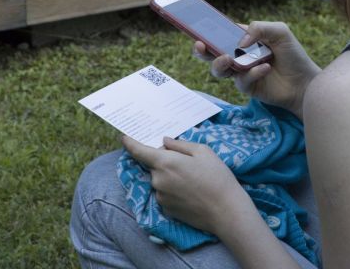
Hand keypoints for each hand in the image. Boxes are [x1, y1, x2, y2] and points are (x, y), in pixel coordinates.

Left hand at [121, 134, 253, 235]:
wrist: (226, 211)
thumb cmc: (217, 177)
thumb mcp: (203, 152)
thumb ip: (180, 145)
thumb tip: (165, 142)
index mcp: (165, 163)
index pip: (139, 151)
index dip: (130, 143)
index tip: (124, 138)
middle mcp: (157, 180)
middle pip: (154, 166)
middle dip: (165, 162)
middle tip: (186, 163)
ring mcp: (160, 197)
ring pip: (160, 180)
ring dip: (170, 177)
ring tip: (193, 180)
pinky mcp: (166, 210)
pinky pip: (165, 194)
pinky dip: (173, 190)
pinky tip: (191, 192)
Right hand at [193, 21, 320, 118]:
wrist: (305, 83)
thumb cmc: (293, 55)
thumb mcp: (280, 32)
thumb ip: (259, 28)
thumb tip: (240, 42)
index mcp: (244, 39)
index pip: (222, 33)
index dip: (208, 31)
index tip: (197, 28)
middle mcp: (239, 56)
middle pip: (212, 53)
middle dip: (202, 49)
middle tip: (200, 45)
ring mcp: (241, 72)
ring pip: (219, 70)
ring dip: (219, 63)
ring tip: (228, 59)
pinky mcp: (247, 87)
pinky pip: (241, 80)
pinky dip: (252, 73)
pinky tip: (265, 68)